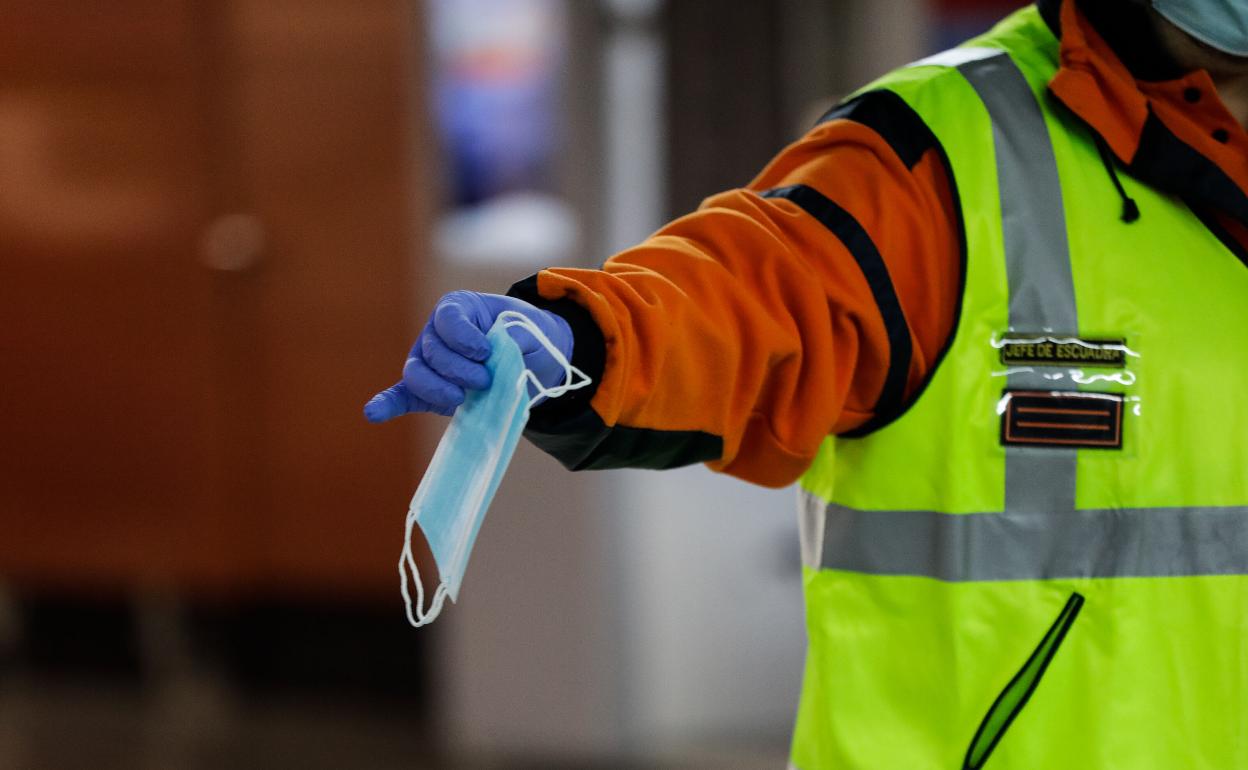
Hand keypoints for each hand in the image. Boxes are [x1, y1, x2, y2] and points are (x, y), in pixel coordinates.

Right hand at [363, 290, 573, 421]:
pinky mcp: (427, 391)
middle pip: (432, 351)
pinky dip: (387, 404)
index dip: (463, 337)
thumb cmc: (527, 338)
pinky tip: (373, 413)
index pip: (447, 318)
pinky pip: (402, 395)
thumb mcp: (531, 329)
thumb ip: (516, 337)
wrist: (530, 361)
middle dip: (459, 370)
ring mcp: (427, 362)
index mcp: (458, 308)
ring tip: (463, 399)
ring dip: (438, 389)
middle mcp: (436, 333)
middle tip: (485, 381)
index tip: (485, 352)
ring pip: (417, 375)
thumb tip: (502, 349)